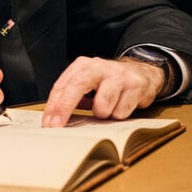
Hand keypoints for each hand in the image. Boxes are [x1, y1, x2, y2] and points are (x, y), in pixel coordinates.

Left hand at [41, 56, 163, 127]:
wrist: (142, 73)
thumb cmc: (110, 82)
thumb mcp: (89, 85)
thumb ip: (73, 97)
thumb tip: (57, 119)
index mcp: (83, 66)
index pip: (62, 85)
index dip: (54, 105)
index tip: (48, 123)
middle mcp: (99, 66)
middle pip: (77, 85)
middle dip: (64, 108)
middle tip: (57, 126)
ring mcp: (118, 74)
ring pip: (102, 105)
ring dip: (102, 115)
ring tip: (108, 108)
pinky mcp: (135, 85)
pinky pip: (120, 112)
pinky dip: (118, 115)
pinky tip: (121, 105)